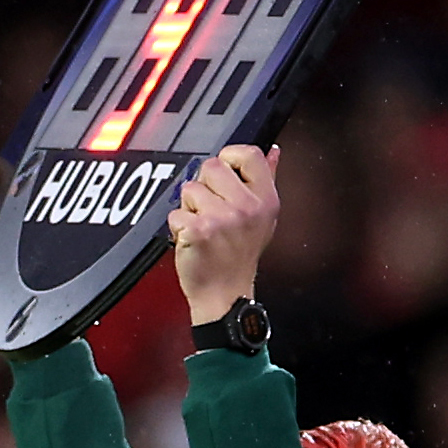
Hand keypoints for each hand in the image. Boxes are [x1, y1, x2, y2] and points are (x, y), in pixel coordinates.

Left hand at [171, 144, 278, 323]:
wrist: (225, 296)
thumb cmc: (239, 259)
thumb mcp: (263, 218)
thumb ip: (267, 179)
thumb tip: (272, 150)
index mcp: (266, 200)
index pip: (248, 153)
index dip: (230, 159)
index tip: (225, 178)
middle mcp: (246, 207)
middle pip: (212, 165)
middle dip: (205, 186)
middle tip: (213, 211)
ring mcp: (222, 219)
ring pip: (189, 188)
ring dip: (189, 208)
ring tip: (204, 227)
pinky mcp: (198, 231)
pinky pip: (176, 213)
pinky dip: (178, 227)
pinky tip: (194, 239)